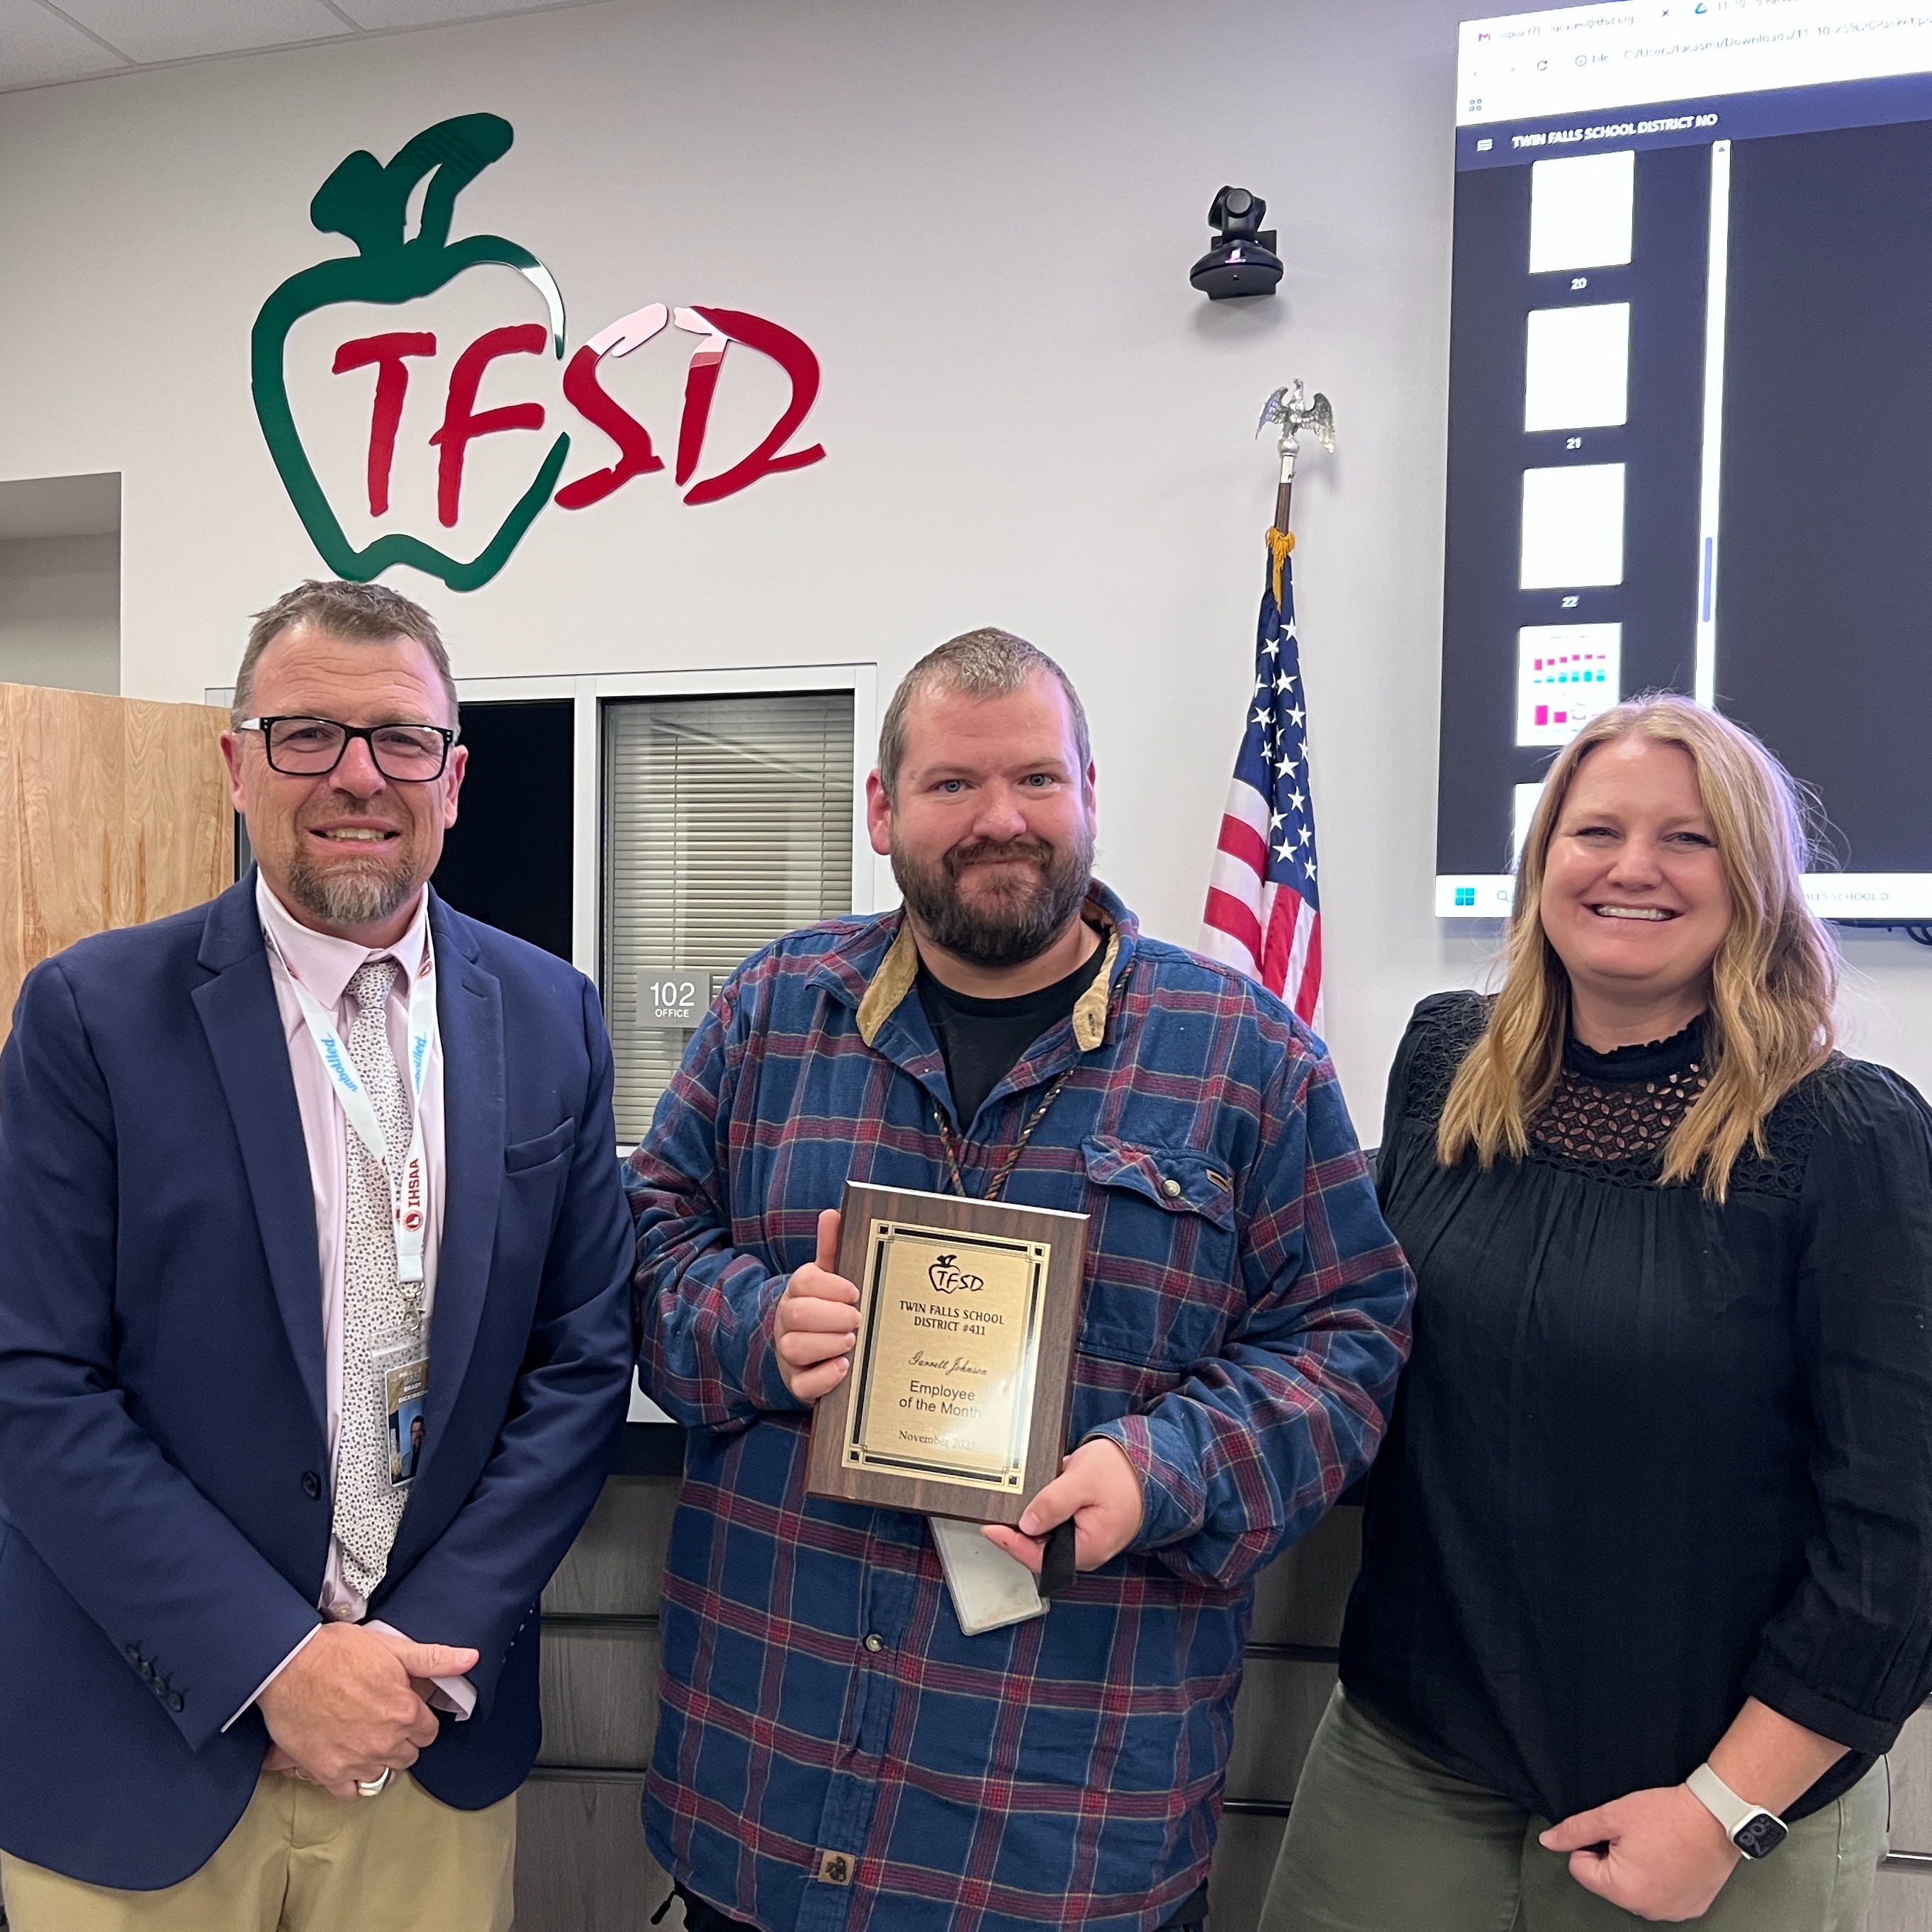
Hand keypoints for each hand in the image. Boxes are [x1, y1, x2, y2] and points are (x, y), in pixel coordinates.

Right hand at [257, 1622, 477, 1798]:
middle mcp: (385, 1742)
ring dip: (377, 1760)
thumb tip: (470, 1658)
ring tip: (362, 1738)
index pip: (429, 1732)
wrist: (289, 1665)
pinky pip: (351, 1792)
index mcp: (405, 1712)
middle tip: (381, 1722)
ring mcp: (357, 1760)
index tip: (403, 1711)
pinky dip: (350, 1780)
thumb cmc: (338, 1652)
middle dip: (400, 1741)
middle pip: (408, 1755)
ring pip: (382, 1774)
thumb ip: (434, 1659)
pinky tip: (345, 1759)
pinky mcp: (328, 1772)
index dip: (417, 1720)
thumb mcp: (393, 1648)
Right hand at [773, 1209, 859, 1402]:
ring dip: (828, 1344)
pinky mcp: (797, 1383)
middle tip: (857, 1318)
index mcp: (798, 1292)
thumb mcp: (831, 1279)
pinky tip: (844, 1366)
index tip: (855, 1292)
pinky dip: (825, 1376)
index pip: (803, 1282)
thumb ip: (833, 1248)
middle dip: (832, 1316)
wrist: (815, 1353)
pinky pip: (802, 1384)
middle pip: (797, 1314)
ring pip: (795, 1348)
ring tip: (851, 1342)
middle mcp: (788, 1322)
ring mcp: (789, 1354)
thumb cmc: (828, 1310)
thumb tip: (833, 1213)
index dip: (830, 1286)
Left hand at [982, 1437, 1143, 1574]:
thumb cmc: (1122, 1473)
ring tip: (1010, 1504)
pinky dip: (1042, 1513)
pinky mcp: (1085, 1527)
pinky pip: (1057, 1526)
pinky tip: (1033, 1496)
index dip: (1010, 1542)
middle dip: (1016, 1531)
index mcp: (1088, 1548)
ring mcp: (1086, 1540)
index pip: (1038, 1557)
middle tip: (994, 1512)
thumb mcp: (1082, 1481)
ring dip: (1029, 1522)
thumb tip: (1026, 1524)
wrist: (1151, 1464)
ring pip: (1046, 1537)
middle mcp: (1086, 1551)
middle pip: (1039, 1549)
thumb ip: (1053, 1503)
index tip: (989, 1527)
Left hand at [1540, 1784, 1741, 1920]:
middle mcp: (1646, 1909)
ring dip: (1637, 1868)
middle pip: (1608, 1881)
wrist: (1716, 1817)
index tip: (1613, 1833)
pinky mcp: (1691, 1908)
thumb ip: (1575, 1830)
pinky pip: (1661, 1894)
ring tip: (1656, 1845)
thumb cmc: (1667, 1816)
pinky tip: (1672, 1857)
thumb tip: (1549, 1841)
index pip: (1581, 1869)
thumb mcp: (1611, 1816)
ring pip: (1634, 1888)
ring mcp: (1671, 1912)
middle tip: (1637, 1836)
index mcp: (1622, 1890)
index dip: (1591, 1845)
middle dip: (1614, 1857)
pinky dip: (1661, 1877)